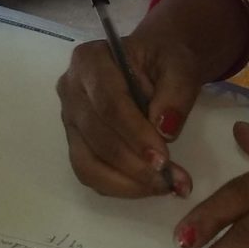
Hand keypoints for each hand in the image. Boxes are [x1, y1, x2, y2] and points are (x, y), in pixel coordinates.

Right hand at [55, 3, 226, 200]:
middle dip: (134, 165)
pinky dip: (119, 187)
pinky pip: (89, 173)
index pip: (108, 103)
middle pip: (97, 136)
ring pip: (87, 162)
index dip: (134, 134)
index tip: (163, 159)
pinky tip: (147, 187)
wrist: (153, 64)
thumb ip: (176, 93)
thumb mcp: (179, 66)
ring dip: (126, 182)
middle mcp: (70, 89)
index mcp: (90, 61)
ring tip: (163, 187)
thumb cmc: (163, 60)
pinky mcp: (76, 141)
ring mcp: (70, 119)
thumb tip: (165, 130)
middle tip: (171, 181)